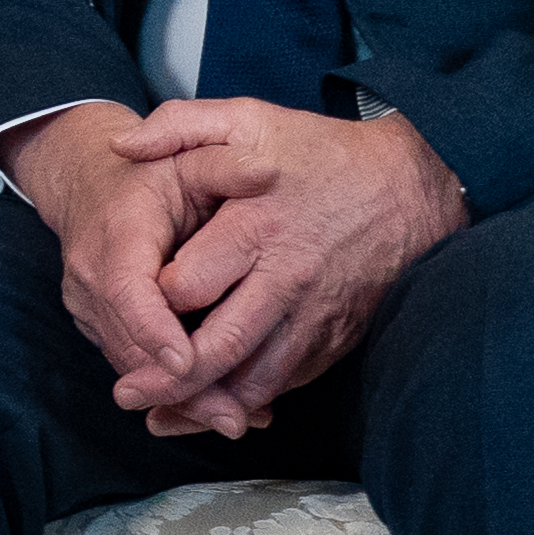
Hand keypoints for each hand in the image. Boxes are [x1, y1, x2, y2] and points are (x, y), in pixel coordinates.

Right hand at [0, 103, 213, 399]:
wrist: (91, 181)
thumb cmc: (155, 172)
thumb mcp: (191, 155)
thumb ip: (225, 162)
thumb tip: (267, 169)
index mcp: (117, 230)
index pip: (127, 288)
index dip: (154, 328)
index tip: (187, 359)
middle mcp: (92, 274)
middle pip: (130, 344)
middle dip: (180, 385)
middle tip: (231, 416)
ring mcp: (89, 306)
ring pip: (130, 363)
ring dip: (180, 396)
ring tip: (234, 419)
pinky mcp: (98, 325)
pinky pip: (132, 363)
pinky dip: (171, 388)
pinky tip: (216, 406)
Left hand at [101, 98, 467, 435]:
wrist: (412, 186)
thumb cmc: (322, 154)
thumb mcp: (250, 118)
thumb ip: (181, 126)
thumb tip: (121, 147)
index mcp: (255, 226)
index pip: (186, 285)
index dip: (147, 305)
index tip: (123, 314)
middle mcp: (285, 278)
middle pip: (217, 347)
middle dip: (166, 379)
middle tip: (126, 393)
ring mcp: (314, 314)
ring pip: (254, 380)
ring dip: (206, 405)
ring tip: (162, 416)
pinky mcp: (335, 337)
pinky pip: (288, 383)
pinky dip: (250, 401)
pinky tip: (216, 409)